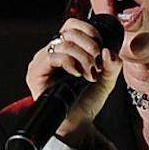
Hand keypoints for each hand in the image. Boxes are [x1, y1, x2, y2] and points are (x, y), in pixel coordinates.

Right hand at [25, 17, 121, 140]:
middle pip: (69, 32)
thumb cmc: (87, 102)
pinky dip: (70, 62)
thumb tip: (108, 51)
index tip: (101, 50)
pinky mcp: (35, 74)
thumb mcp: (106, 80)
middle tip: (97, 66)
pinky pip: (52, 56)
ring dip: (83, 58)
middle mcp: (51, 52)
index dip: (89, 32)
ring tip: (90, 75)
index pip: (72, 25)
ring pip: (63, 43)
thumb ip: (112, 65)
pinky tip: (78, 74)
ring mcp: (42, 62)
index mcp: (65, 49)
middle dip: (90, 47)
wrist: (79, 124)